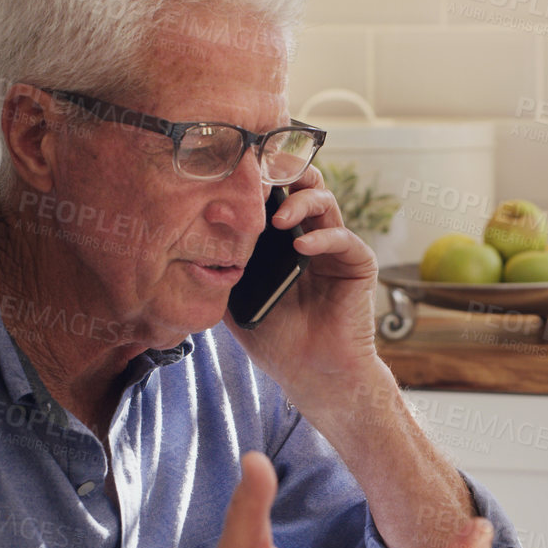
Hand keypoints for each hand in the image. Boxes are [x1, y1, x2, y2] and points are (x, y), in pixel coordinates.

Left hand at [226, 168, 382, 408]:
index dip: (258, 181)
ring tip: (279, 218)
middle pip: (303, 185)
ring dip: (300, 201)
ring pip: (325, 201)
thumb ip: (222, 267)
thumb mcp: (236, 299)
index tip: (234, 179)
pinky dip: (323, 237)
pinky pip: (343, 238)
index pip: (274, 193)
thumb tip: (189, 239)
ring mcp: (335, 248)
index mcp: (283, 240)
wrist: (312, 374)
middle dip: (284, 174)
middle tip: (261, 180)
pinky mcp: (358, 264)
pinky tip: (302, 246)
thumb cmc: (276, 340)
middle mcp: (312, 236)